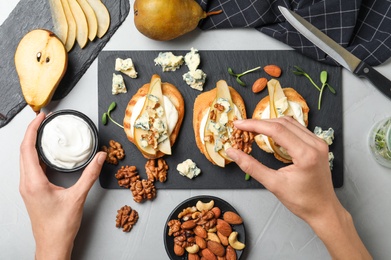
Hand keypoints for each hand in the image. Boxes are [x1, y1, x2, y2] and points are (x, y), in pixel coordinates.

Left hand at [19, 112, 106, 259]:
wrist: (52, 244)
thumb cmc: (60, 226)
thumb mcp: (78, 197)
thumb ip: (90, 175)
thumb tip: (100, 157)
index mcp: (34, 182)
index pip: (28, 149)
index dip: (33, 130)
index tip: (42, 117)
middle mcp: (27, 183)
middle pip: (24, 150)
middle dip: (32, 132)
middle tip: (44, 119)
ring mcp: (28, 187)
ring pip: (25, 158)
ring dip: (32, 142)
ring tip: (44, 131)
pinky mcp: (32, 190)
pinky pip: (30, 167)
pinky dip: (36, 154)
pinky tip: (47, 152)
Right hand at [227, 117, 335, 221]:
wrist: (323, 210)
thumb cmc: (302, 201)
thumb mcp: (273, 184)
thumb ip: (251, 166)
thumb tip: (232, 152)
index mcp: (306, 154)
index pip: (276, 130)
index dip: (254, 125)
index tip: (238, 124)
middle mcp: (315, 144)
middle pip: (283, 123)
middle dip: (260, 122)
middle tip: (242, 126)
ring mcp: (318, 143)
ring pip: (290, 123)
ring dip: (270, 123)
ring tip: (253, 128)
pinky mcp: (318, 144)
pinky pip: (297, 128)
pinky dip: (281, 128)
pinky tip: (269, 132)